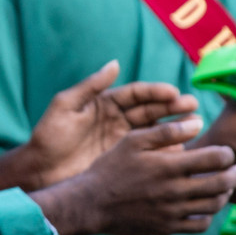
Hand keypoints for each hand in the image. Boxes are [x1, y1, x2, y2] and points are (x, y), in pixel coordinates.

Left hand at [0, 62, 197, 194]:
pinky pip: (149, 153)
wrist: (40, 171)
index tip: (173, 92)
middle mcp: (117, 120)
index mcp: (105, 104)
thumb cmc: (49, 137)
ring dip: (175, 128)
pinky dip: (166, 151)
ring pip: (154, 131)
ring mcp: (122, 141)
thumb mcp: (65, 107)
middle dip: (173, 108)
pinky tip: (183, 151)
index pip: (136, 94)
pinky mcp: (123, 160)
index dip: (155, 92)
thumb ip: (90, 86)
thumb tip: (115, 63)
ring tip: (195, 126)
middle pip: (150, 110)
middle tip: (193, 107)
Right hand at [33, 117, 235, 234]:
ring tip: (225, 187)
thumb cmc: (111, 167)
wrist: (91, 203)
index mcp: (169, 165)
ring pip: (214, 205)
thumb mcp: (133, 141)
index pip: (215, 159)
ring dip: (226, 194)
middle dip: (234, 174)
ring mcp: (172, 211)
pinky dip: (210, 216)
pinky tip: (206, 206)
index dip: (227, 154)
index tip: (226, 152)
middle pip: (221, 183)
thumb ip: (167, 132)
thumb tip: (198, 122)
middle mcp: (175, 190)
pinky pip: (200, 225)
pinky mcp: (168, 227)